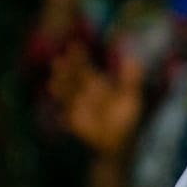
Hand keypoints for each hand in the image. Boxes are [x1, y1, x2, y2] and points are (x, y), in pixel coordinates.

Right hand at [52, 45, 144, 159]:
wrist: (120, 141)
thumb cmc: (125, 117)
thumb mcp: (130, 96)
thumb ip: (131, 79)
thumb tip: (133, 59)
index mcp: (95, 83)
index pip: (84, 67)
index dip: (78, 57)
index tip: (74, 45)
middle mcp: (83, 92)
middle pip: (72, 78)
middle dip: (65, 70)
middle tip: (59, 60)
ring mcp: (78, 106)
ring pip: (66, 94)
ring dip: (60, 88)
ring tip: (53, 82)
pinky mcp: (76, 122)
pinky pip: (68, 115)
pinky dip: (64, 113)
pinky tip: (60, 112)